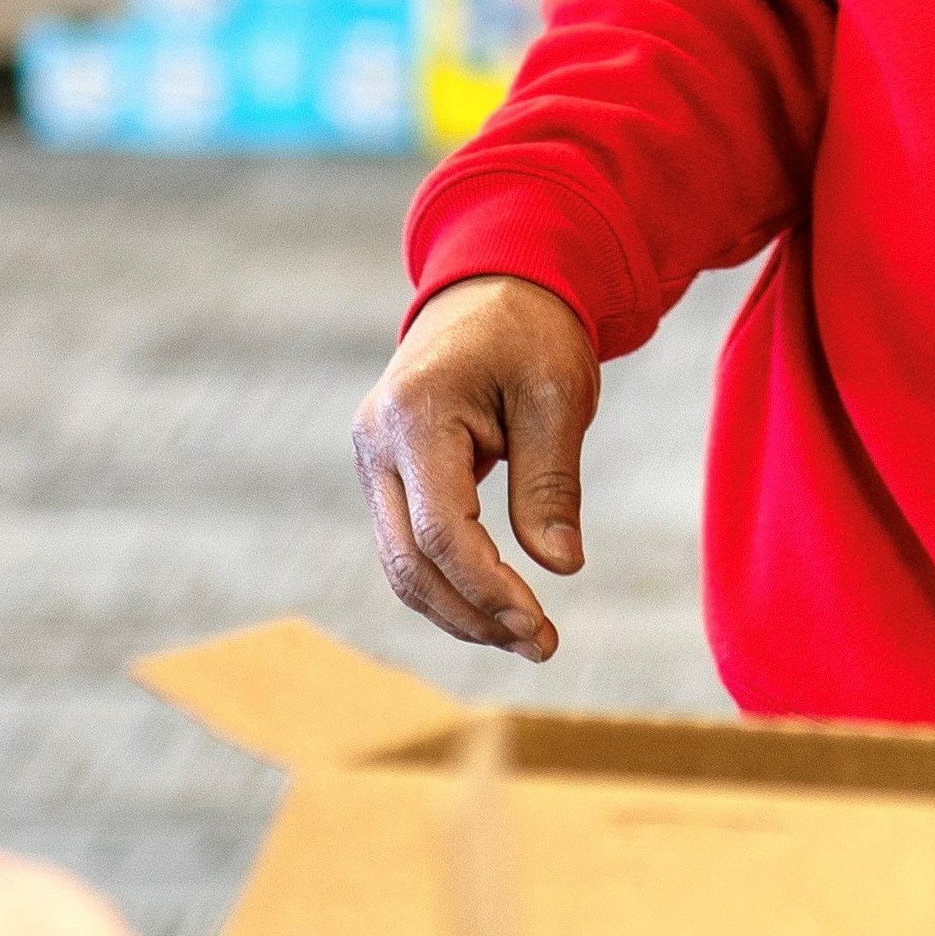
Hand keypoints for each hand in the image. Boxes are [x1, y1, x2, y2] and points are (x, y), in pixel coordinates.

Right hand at [354, 274, 595, 658]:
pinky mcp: (387, 477)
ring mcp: (373, 463)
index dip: (487, 589)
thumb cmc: (530, 333)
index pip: (439, 532)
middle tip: (542, 646)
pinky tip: (500, 608)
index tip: (540, 626)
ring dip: (461, 611)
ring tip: (528, 638)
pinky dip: (451, 584)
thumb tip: (561, 567)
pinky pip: (409, 547)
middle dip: (473, 615)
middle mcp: (375, 445)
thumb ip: (552, 483)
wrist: (493, 289)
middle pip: (408, 562)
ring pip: (401, 565)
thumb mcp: (556, 396)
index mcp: (414, 417)